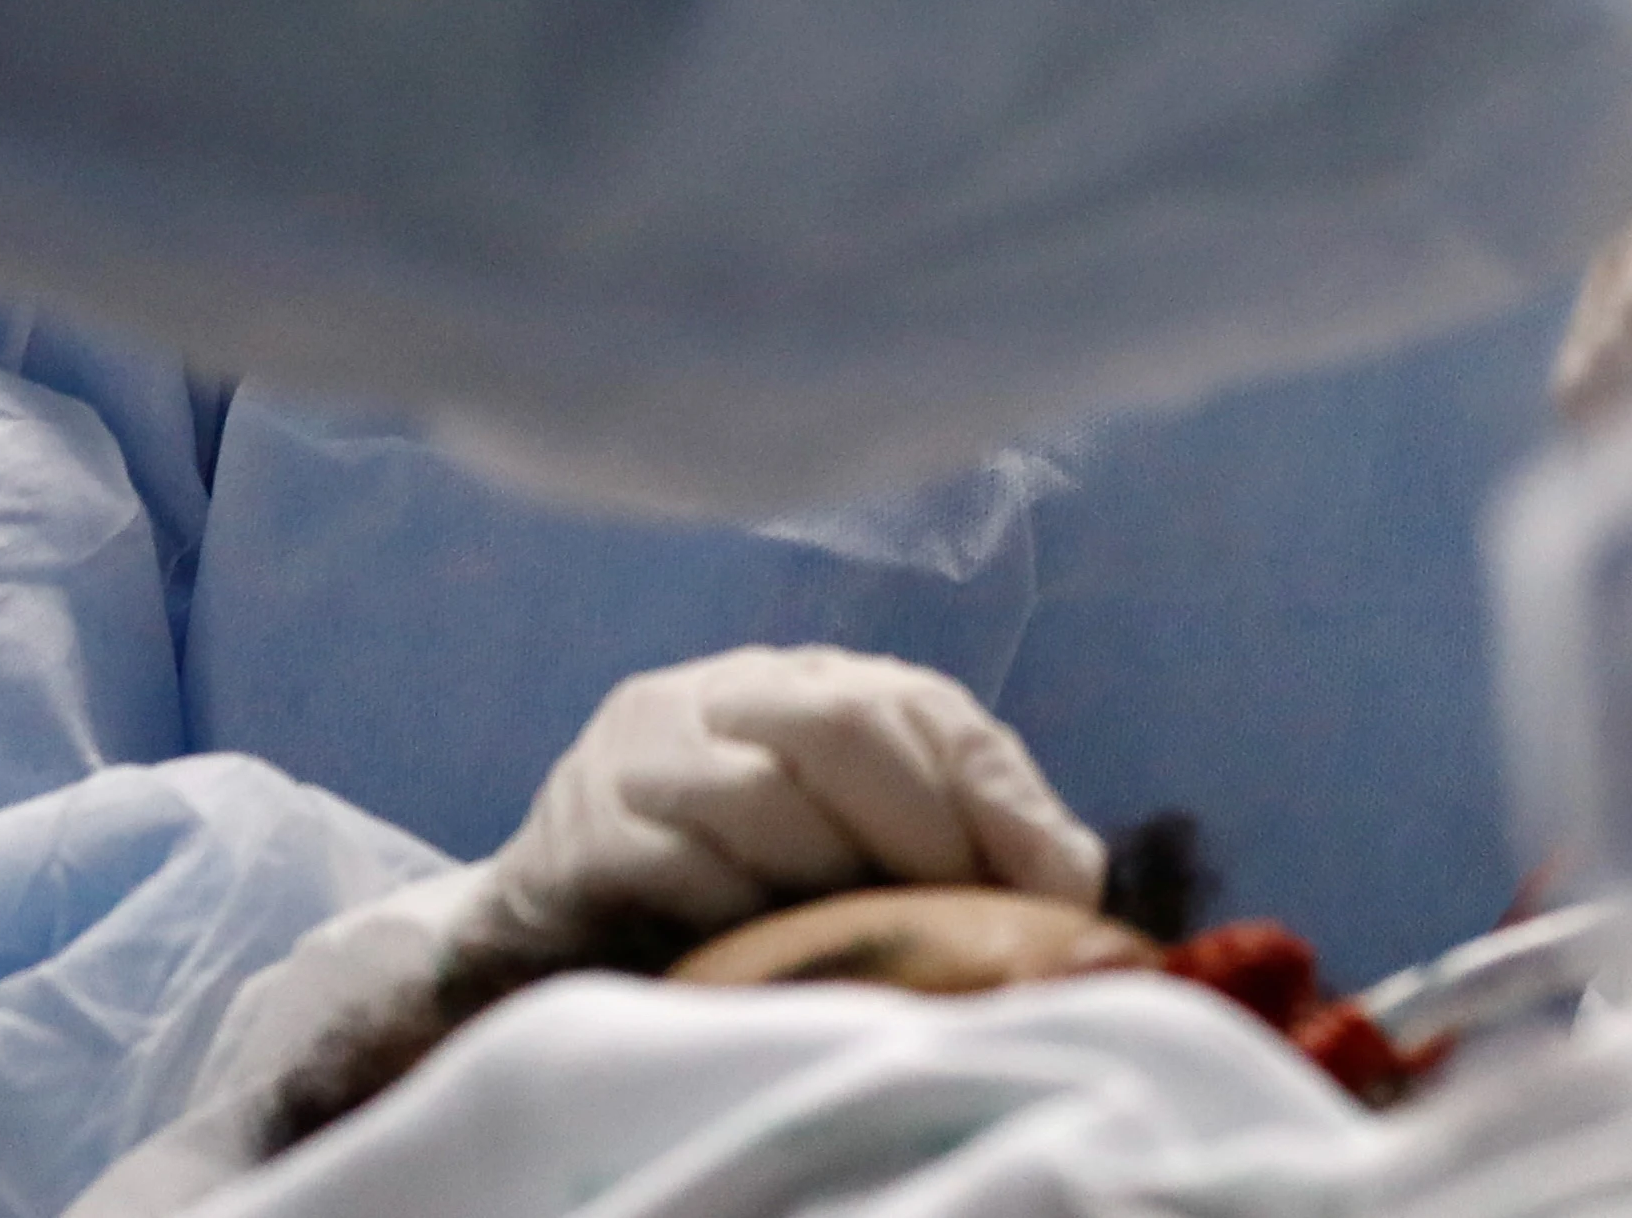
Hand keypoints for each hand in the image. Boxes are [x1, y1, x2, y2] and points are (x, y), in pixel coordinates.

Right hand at [461, 647, 1102, 964]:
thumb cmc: (734, 884)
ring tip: (842, 935)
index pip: (924, 709)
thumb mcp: (852, 846)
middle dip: (917, 829)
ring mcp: (645, 751)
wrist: (555, 918)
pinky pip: (672, 864)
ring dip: (819, 876)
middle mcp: (727, 692)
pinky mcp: (580, 827)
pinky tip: (750, 948)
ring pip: (758, 791)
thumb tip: (1076, 883)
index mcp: (808, 683)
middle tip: (946, 915)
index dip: (995, 798)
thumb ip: (962, 840)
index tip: (1054, 892)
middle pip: (842, 723)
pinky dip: (731, 913)